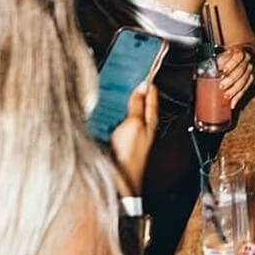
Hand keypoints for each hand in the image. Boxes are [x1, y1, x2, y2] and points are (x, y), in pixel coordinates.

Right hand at [109, 82, 158, 197]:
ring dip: (121, 104)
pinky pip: (113, 124)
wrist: (116, 182)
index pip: (152, 97)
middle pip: (139, 105)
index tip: (146, 72)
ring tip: (116, 91)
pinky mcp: (115, 144)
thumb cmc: (130, 157)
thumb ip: (138, 105)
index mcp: (150, 121)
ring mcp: (128, 136)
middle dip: (135, 93)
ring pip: (126, 114)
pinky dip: (110, 116)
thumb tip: (143, 86)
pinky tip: (102, 114)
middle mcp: (141, 128)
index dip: (149, 84)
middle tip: (130, 78)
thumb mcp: (135, 124)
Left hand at [217, 46, 254, 107]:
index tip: (223, 70)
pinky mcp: (250, 79)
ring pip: (244, 81)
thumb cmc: (229, 57)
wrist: (242, 56)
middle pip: (241, 70)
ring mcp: (249, 71)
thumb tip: (195, 75)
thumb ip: (211, 63)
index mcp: (239, 53)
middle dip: (231, 79)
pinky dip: (238, 97)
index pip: (238, 57)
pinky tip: (232, 104)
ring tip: (226, 96)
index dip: (231, 64)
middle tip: (222, 86)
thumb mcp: (221, 55)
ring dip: (235, 90)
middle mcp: (246, 62)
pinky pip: (245, 89)